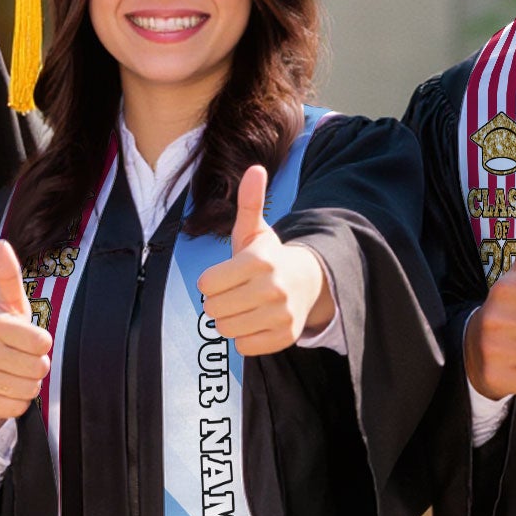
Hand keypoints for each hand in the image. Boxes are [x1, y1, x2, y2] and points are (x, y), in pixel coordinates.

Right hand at [0, 239, 51, 440]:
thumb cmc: (2, 336)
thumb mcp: (8, 305)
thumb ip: (8, 276)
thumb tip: (1, 243)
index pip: (42, 341)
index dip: (42, 343)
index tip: (28, 338)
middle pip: (39, 367)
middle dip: (37, 366)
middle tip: (21, 359)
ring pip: (30, 389)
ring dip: (29, 384)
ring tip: (13, 374)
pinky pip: (18, 407)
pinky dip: (17, 402)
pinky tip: (4, 390)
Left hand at [196, 164, 331, 356]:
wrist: (308, 283)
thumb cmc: (269, 257)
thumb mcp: (256, 231)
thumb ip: (249, 202)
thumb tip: (255, 168)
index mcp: (260, 261)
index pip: (207, 285)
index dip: (210, 282)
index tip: (224, 276)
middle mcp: (273, 289)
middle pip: (213, 310)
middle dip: (217, 302)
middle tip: (234, 293)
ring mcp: (281, 315)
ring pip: (226, 330)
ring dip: (229, 320)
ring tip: (243, 307)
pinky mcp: (285, 337)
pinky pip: (243, 346)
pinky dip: (244, 337)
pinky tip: (255, 321)